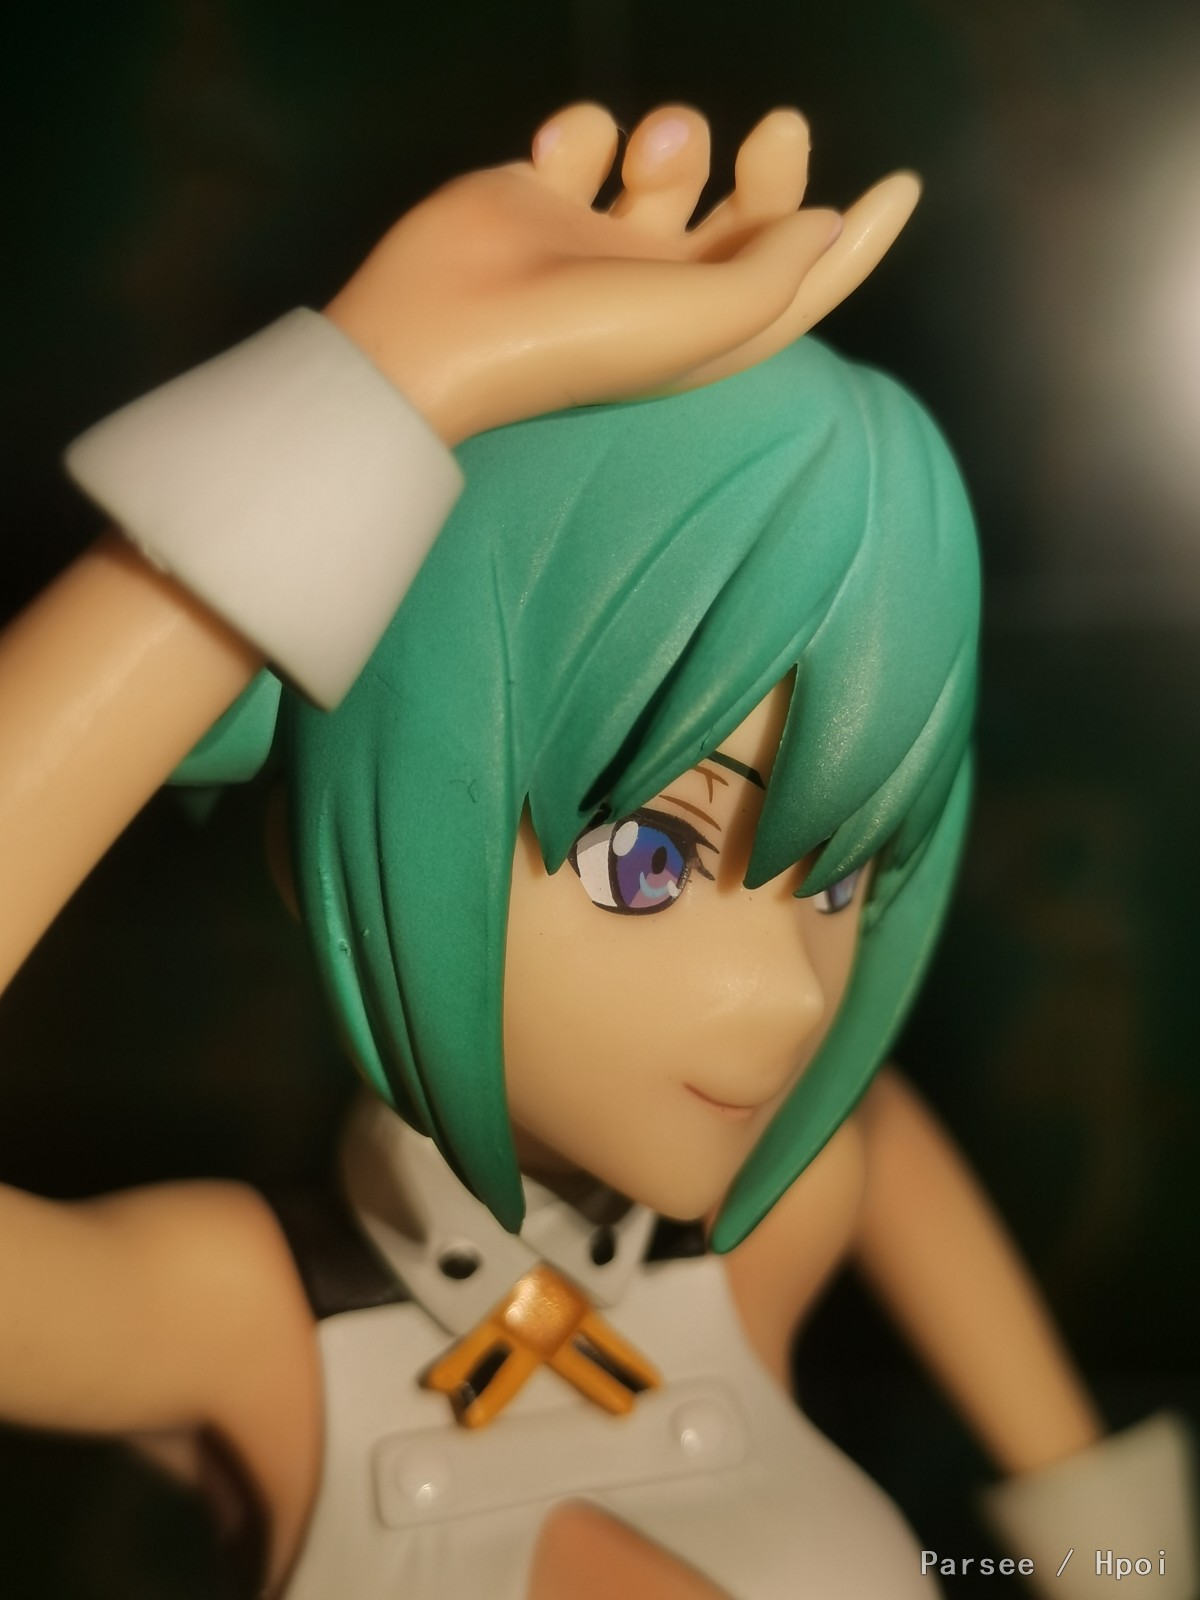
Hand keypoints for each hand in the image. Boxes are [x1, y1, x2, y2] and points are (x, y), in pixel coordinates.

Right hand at [324, 104, 917, 444]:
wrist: (447, 325)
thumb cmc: (582, 339)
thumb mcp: (707, 320)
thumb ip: (777, 273)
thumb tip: (825, 227)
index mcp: (707, 327)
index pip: (801, 284)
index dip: (857, 242)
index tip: (903, 182)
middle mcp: (662, 283)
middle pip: (749, 214)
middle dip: (775, 168)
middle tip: (782, 129)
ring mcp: (601, 237)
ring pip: (674, 162)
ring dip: (678, 140)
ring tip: (652, 151)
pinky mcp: (546, 190)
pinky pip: (592, 135)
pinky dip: (587, 133)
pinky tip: (559, 161)